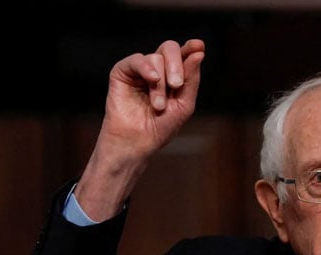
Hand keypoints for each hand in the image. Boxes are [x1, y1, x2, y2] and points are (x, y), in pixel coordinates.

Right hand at [75, 39, 205, 220]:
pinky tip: (153, 80)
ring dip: (160, 84)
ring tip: (158, 105)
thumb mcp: (184, 104)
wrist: (137, 142)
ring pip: (156, 58)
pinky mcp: (122, 72)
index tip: (198, 45)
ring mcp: (140, 70)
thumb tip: (198, 51)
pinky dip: (146, 68)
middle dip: (177, 65)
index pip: (184, 55)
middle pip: (169, 48)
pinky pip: (136, 60)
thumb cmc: (161, 127)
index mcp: (174, 76)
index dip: (191, 48)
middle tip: (177, 85)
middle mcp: (157, 69)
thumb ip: (191, 78)